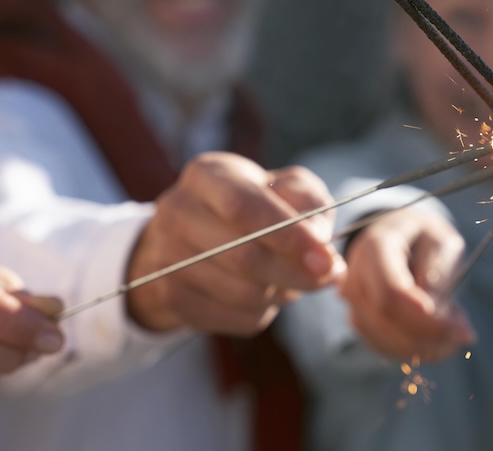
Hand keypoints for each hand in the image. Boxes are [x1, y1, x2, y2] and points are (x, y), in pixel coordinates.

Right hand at [126, 152, 343, 334]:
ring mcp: (166, 256)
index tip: (326, 260)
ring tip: (289, 279)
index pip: (244, 208)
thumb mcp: (285, 188)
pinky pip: (235, 318)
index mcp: (206, 175)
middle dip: (294, 273)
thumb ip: (310, 204)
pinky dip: (262, 312)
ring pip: (243, 293)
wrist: (195, 238)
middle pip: (243, 256)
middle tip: (326, 277)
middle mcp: (177, 211)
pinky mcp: (169, 296)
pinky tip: (263, 294)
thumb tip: (322, 249)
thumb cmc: (254, 207)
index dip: (288, 237)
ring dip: (281, 293)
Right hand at [341, 207, 473, 359]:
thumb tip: (435, 312)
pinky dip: (416, 350)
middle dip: (430, 333)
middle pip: (386, 319)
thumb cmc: (423, 237)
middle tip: (466, 332)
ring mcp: (353, 302)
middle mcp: (355, 276)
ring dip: (426, 344)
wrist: (399, 237)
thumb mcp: (440, 242)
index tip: (458, 327)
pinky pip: (386, 349)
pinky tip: (438, 338)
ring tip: (455, 330)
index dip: (420, 315)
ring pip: (385, 340)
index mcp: (374, 248)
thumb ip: (437, 273)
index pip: (390, 290)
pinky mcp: (360, 322)